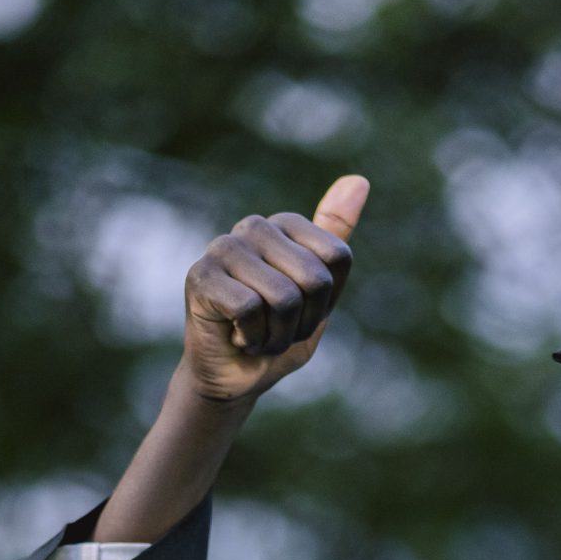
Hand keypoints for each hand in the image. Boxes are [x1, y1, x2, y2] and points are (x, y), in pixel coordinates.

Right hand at [179, 176, 368, 404]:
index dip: (326, 303)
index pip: (337, 258)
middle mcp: (254, 226)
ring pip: (284, 298)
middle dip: (303, 323)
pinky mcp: (201, 275)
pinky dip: (252, 338)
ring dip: (277, 336)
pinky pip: (251, 309)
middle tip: (276, 330)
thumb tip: (360, 179)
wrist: (234, 380)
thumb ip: (336, 240)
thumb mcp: (320, 295)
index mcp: (286, 224)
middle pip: (314, 279)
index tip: (301, 314)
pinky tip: (235, 335)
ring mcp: (224, 247)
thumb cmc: (276, 335)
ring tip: (256, 334)